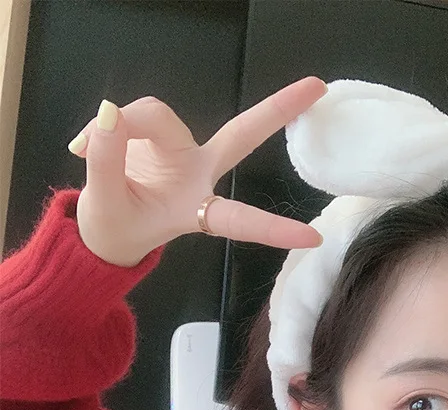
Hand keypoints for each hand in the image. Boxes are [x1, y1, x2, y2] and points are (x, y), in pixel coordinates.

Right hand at [68, 77, 326, 266]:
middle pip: (241, 136)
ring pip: (159, 116)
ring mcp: (185, 153)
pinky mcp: (162, 136)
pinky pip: (135, 115)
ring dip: (123, 126)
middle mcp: (201, 175)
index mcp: (197, 209)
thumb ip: (108, 163)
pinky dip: (106, 126)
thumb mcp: (106, 207)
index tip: (313, 237)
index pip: (241, 218)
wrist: (102, 230)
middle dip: (276, 109)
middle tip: (318, 87)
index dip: (274, 229)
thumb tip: (110, 115)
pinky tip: (84, 146)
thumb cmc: (116, 229)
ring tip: (83, 150)